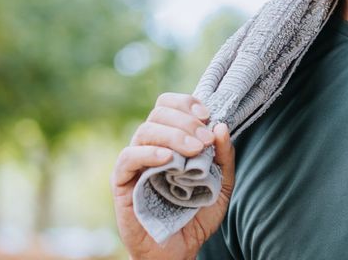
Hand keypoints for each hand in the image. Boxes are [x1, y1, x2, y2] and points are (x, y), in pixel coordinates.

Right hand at [111, 93, 235, 259]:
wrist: (178, 251)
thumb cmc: (196, 216)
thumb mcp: (221, 186)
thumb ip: (224, 158)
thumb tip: (221, 126)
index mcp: (171, 141)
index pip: (169, 106)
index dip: (186, 103)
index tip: (207, 116)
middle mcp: (151, 147)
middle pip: (159, 113)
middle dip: (186, 121)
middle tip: (204, 140)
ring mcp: (136, 163)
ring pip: (145, 131)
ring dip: (173, 135)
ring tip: (194, 150)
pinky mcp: (123, 182)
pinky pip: (128, 158)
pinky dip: (148, 153)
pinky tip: (168, 160)